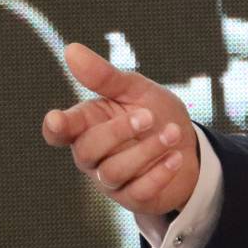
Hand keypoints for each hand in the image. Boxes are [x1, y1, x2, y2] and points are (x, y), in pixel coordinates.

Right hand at [40, 43, 199, 216]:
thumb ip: (105, 77)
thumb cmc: (156, 115)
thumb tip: (71, 50)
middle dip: (118, 131)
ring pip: (113, 172)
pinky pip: (137, 192)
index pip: (60, 131)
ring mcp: (110, 179)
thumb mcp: (136, 90)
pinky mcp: (133, 197)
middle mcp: (93, 155)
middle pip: (88, 149)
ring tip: (172, 133)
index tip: (57, 118)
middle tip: (148, 116)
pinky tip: (176, 158)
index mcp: (88, 125)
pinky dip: (159, 174)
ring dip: (146, 151)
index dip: (56, 127)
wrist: (190, 145)